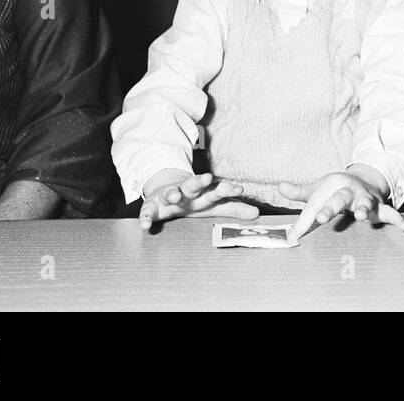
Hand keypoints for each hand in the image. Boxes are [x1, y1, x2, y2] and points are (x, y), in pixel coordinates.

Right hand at [138, 169, 259, 229]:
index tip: (239, 188)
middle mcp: (187, 193)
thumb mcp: (214, 206)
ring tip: (175, 196)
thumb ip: (234, 209)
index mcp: (203, 194)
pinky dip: (146, 217)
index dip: (228, 189)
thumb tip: (258, 214)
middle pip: (194, 185)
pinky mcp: (152, 205)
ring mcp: (168, 196)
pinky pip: (148, 211)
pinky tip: (145, 225)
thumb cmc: (196, 201)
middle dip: (200, 182)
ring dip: (172, 193)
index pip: (217, 190)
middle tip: (207, 178)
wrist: (166, 189)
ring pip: (170, 192)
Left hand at [280, 166, 403, 241]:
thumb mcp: (317, 190)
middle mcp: (350, 191)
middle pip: (340, 198)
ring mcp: (366, 199)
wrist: (363, 181)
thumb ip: (300, 192)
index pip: (319, 203)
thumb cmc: (335, 190)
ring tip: (362, 216)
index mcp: (334, 187)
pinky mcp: (379, 207)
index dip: (310, 214)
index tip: (302, 227)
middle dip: (331, 207)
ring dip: (363, 208)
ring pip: (365, 202)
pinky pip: (390, 213)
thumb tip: (279, 187)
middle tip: (322, 216)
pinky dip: (398, 219)